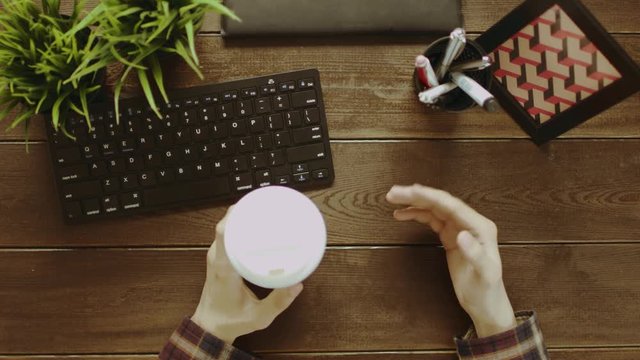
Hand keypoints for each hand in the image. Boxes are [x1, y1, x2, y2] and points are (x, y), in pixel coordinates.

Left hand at [191, 206, 303, 342]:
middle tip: (267, 206)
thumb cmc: (232, 321)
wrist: (209, 327)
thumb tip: (298, 284)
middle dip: (243, 211)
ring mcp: (215, 257)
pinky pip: (226, 235)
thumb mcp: (259, 316)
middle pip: (225, 225)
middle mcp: (217, 258)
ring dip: (241, 218)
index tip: (255, 205)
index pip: (224, 234)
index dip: (236, 216)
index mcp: (224, 269)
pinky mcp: (218, 258)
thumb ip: (279, 302)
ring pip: (225, 228)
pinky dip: (238, 227)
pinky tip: (254, 226)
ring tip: (262, 211)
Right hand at [386, 184, 516, 336]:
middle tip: (394, 193)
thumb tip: (460, 235)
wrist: (485, 305)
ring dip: (414, 203)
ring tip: (393, 199)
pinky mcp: (450, 236)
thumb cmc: (487, 291)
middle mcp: (470, 222)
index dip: (430, 196)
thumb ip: (475, 254)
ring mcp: (459, 228)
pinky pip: (432, 219)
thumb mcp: (484, 275)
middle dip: (417, 196)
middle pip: (441, 203)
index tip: (410, 191)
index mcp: (480, 227)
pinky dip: (417, 215)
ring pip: (434, 209)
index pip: (452, 206)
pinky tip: (402, 214)